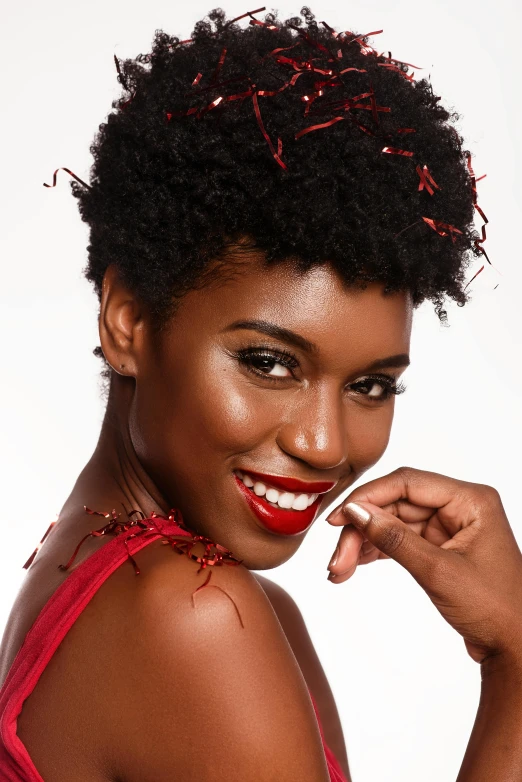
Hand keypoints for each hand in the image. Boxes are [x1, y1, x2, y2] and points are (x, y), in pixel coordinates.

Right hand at [326, 467, 521, 663]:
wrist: (516, 648)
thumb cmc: (496, 609)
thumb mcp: (439, 572)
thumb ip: (394, 538)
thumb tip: (356, 511)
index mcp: (470, 500)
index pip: (407, 483)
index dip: (368, 497)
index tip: (338, 517)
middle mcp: (459, 507)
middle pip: (396, 504)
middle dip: (363, 529)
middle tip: (337, 558)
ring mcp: (449, 527)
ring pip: (393, 522)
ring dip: (364, 543)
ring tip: (340, 569)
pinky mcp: (440, 547)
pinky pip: (400, 539)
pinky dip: (377, 551)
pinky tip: (355, 565)